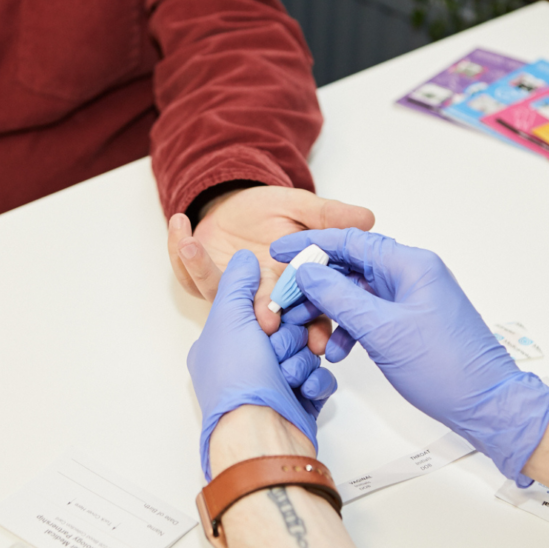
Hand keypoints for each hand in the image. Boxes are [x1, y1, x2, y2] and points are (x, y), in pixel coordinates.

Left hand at [168, 186, 374, 352]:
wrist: (236, 207)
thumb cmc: (271, 212)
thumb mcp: (302, 207)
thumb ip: (329, 216)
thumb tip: (368, 218)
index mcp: (291, 286)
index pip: (310, 314)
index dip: (316, 329)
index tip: (320, 340)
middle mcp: (260, 297)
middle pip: (266, 316)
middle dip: (265, 317)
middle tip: (266, 320)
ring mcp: (229, 294)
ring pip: (221, 297)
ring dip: (206, 273)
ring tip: (195, 247)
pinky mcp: (202, 282)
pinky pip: (188, 274)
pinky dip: (180, 250)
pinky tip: (180, 222)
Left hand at [188, 249, 336, 479]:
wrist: (260, 437)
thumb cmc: (238, 382)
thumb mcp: (229, 318)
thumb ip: (238, 282)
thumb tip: (245, 258)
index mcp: (224, 343)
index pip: (259, 308)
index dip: (275, 308)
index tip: (280, 313)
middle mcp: (246, 364)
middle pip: (288, 329)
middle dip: (290, 339)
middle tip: (279, 350)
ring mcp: (272, 385)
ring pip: (306, 352)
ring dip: (301, 362)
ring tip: (288, 376)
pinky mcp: (298, 402)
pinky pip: (319, 378)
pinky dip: (315, 382)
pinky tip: (304, 389)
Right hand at [270, 229, 548, 484]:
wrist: (485, 404)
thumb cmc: (446, 367)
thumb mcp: (382, 330)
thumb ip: (339, 297)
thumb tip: (308, 272)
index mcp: (410, 264)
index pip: (350, 241)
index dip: (310, 245)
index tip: (279, 251)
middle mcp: (411, 274)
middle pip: (350, 266)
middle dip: (315, 284)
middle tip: (286, 300)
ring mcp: (411, 298)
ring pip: (356, 293)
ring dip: (330, 311)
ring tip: (308, 330)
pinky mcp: (409, 321)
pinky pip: (369, 315)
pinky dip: (348, 329)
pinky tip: (336, 350)